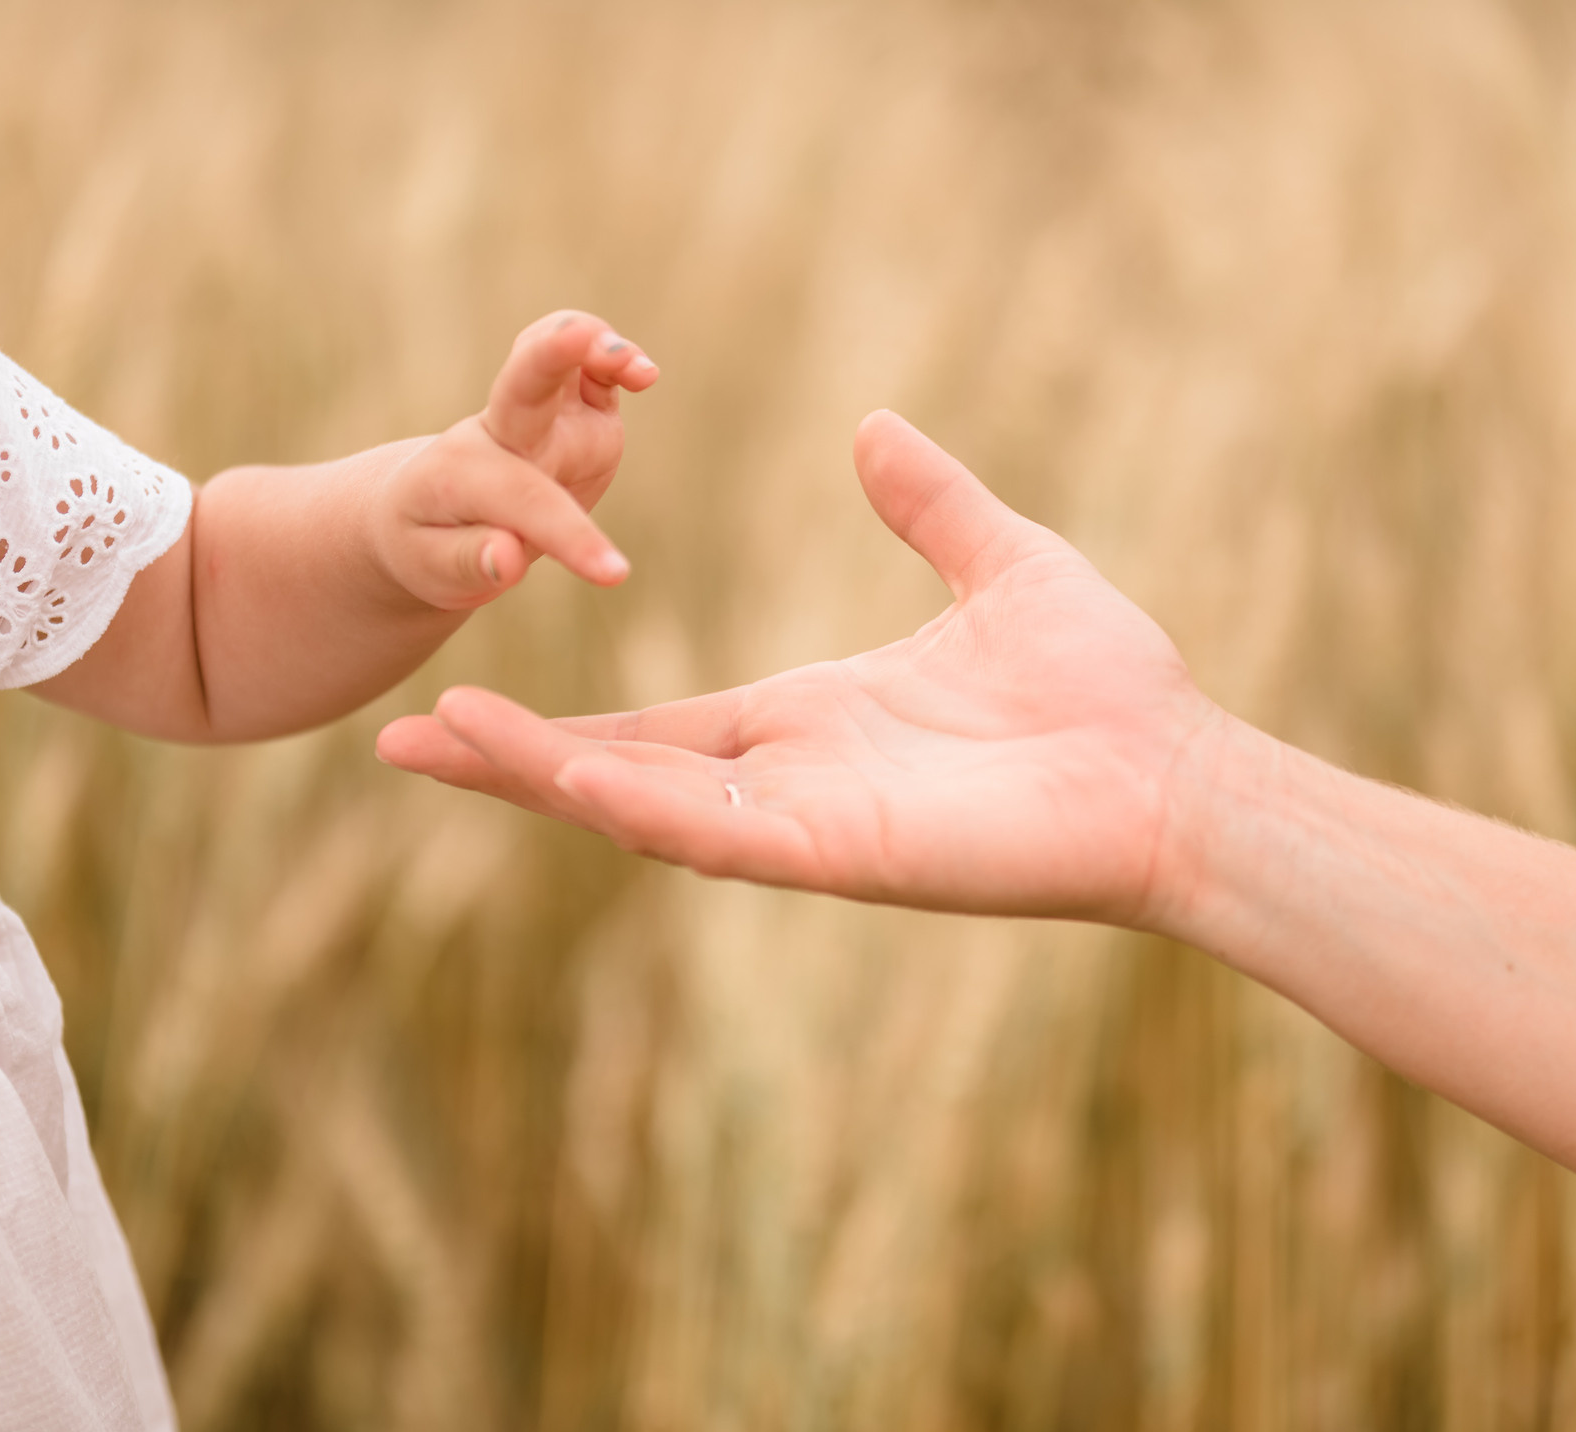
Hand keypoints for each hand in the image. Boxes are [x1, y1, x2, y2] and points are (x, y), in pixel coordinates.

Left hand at [369, 311, 657, 611]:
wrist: (424, 509)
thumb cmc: (425, 544)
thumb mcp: (433, 568)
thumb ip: (468, 563)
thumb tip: (509, 558)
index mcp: (463, 474)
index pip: (524, 499)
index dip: (572, 537)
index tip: (614, 574)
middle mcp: (501, 433)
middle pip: (523, 383)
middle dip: (551, 354)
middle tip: (580, 336)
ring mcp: (540, 416)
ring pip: (554, 357)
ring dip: (590, 343)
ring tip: (639, 368)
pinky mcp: (574, 410)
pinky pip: (591, 369)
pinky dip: (616, 360)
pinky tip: (642, 373)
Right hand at [377, 411, 1231, 926]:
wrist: (1177, 767)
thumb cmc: (1105, 685)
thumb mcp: (999, 562)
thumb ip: (930, 505)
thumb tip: (872, 431)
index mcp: (810, 723)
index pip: (659, 725)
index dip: (562, 720)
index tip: (461, 699)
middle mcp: (793, 783)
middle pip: (620, 775)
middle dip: (511, 762)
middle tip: (398, 740)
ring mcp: (812, 828)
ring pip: (647, 808)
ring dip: (544, 778)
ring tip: (438, 740)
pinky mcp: (848, 856)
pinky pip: (724, 835)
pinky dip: (644, 804)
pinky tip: (571, 773)